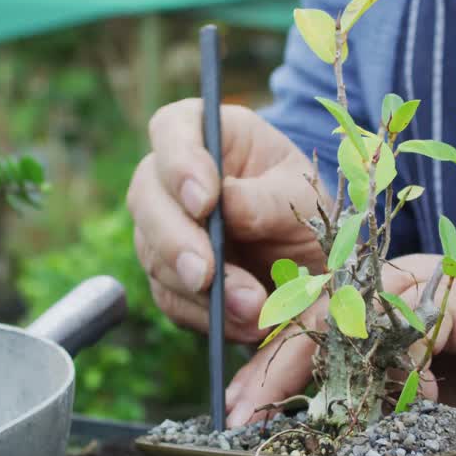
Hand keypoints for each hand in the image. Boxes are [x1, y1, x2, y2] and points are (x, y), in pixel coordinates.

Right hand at [128, 99, 328, 342]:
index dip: (179, 163)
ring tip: (250, 308)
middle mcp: (170, 178)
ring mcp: (162, 229)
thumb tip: (229, 208)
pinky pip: (172, 299)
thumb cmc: (301, 203)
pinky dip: (206, 316)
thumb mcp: (300, 193)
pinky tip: (243, 324)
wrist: (308, 255)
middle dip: (176, 241)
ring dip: (199, 289)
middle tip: (207, 273)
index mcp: (206, 134)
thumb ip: (267, 199)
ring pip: (154, 256)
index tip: (205, 201)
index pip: (172, 130)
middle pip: (146, 199)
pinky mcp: (168, 276)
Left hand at [224, 250, 455, 424]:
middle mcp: (381, 288)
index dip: (265, 369)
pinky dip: (411, 378)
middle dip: (273, 372)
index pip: (302, 330)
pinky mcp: (451, 301)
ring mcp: (414, 290)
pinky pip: (413, 341)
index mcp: (366, 301)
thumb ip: (375, 392)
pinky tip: (413, 403)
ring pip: (351, 326)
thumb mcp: (419, 380)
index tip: (235, 409)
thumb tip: (322, 429)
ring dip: (325, 375)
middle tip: (243, 413)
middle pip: (311, 323)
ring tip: (303, 416)